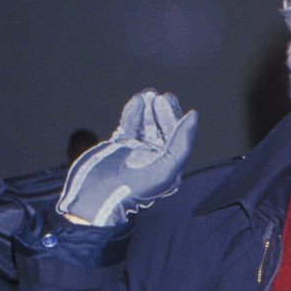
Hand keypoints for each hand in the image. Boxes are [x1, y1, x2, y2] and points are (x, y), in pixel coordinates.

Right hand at [57, 90, 197, 225]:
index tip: (165, 100)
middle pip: (163, 128)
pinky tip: (136, 100)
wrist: (97, 195)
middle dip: (162, 111)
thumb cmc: (134, 186)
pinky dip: (133, 113)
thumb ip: (182, 142)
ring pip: (146, 125)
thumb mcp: (166, 166)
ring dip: (148, 109)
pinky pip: (130, 126)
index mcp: (169, 166)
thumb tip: (193, 115)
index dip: (173, 116)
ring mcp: (136, 152)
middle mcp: (154, 158)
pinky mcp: (119, 147)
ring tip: (147, 94)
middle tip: (159, 97)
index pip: (176, 136)